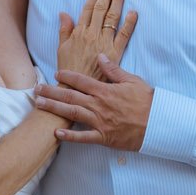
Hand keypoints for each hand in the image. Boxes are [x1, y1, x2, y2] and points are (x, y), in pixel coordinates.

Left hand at [34, 58, 153, 150]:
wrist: (159, 124)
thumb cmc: (147, 102)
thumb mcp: (132, 81)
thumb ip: (114, 70)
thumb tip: (100, 57)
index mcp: (105, 90)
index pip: (81, 80)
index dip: (67, 76)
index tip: (55, 73)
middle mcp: (99, 105)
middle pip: (71, 96)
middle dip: (52, 91)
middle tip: (36, 89)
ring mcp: (100, 122)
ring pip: (72, 113)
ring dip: (54, 108)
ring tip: (39, 104)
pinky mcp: (103, 137)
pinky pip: (83, 137)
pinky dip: (70, 136)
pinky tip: (56, 133)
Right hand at [53, 0, 136, 79]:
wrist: (76, 89)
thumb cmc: (68, 70)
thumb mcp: (61, 49)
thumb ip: (64, 30)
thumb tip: (64, 13)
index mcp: (79, 32)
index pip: (88, 8)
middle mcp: (92, 34)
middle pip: (101, 8)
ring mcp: (104, 42)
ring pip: (112, 16)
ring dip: (118, 0)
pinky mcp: (114, 53)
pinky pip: (124, 35)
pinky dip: (130, 23)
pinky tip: (134, 11)